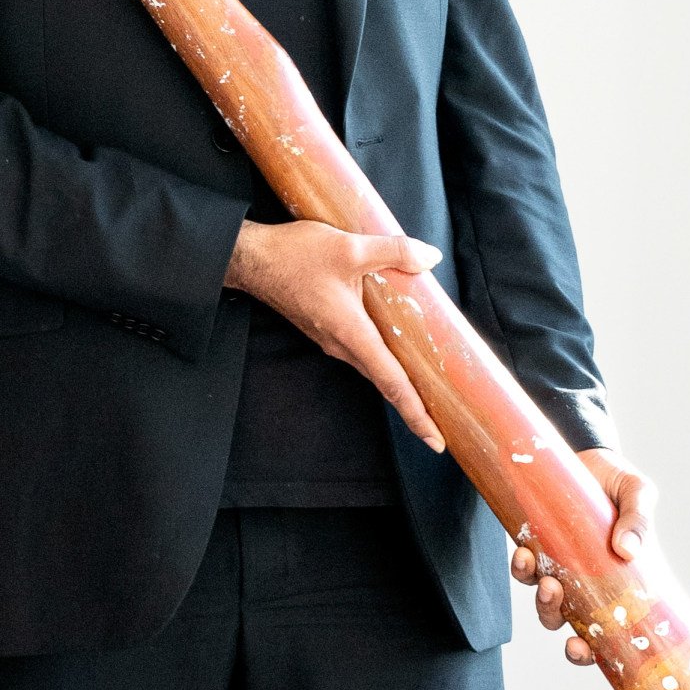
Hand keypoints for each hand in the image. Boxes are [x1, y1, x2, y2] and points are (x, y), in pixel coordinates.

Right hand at [225, 220, 446, 446]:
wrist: (249, 260)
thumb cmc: (294, 256)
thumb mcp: (350, 247)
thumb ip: (394, 251)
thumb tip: (429, 257)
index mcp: (351, 333)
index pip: (391, 382)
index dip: (416, 413)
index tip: (435, 442)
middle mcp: (340, 345)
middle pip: (384, 382)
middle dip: (413, 407)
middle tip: (440, 427)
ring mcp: (330, 339)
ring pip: (371, 367)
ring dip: (397, 382)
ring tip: (426, 390)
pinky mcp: (324, 328)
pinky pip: (360, 351)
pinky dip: (382, 360)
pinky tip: (395, 346)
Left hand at [516, 453, 655, 666]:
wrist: (590, 454)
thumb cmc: (619, 483)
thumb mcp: (638, 494)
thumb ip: (639, 519)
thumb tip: (627, 549)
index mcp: (614, 583)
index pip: (601, 629)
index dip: (587, 650)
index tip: (580, 647)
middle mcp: (582, 581)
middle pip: (561, 619)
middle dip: (553, 616)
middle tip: (554, 593)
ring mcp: (557, 564)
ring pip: (540, 597)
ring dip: (537, 593)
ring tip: (543, 576)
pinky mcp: (535, 543)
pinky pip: (524, 566)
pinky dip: (521, 565)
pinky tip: (523, 551)